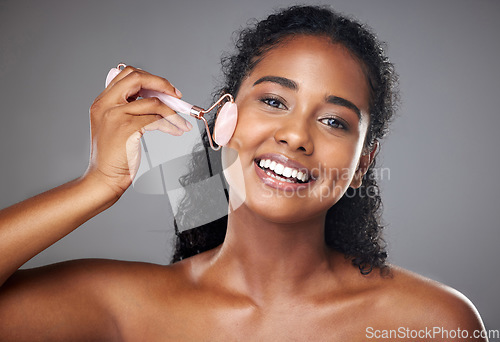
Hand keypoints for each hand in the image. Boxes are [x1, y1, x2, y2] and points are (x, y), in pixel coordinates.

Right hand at [85, 66, 191, 195]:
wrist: (104, 177)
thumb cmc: (112, 155)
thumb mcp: (113, 125)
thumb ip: (127, 108)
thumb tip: (156, 97)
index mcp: (102, 101)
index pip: (127, 74)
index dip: (150, 78)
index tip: (166, 89)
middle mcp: (106, 104)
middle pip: (138, 78)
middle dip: (162, 84)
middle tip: (177, 97)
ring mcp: (115, 115)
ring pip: (153, 102)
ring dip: (173, 113)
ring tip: (182, 123)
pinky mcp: (127, 128)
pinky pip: (156, 119)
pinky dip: (170, 124)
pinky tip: (176, 131)